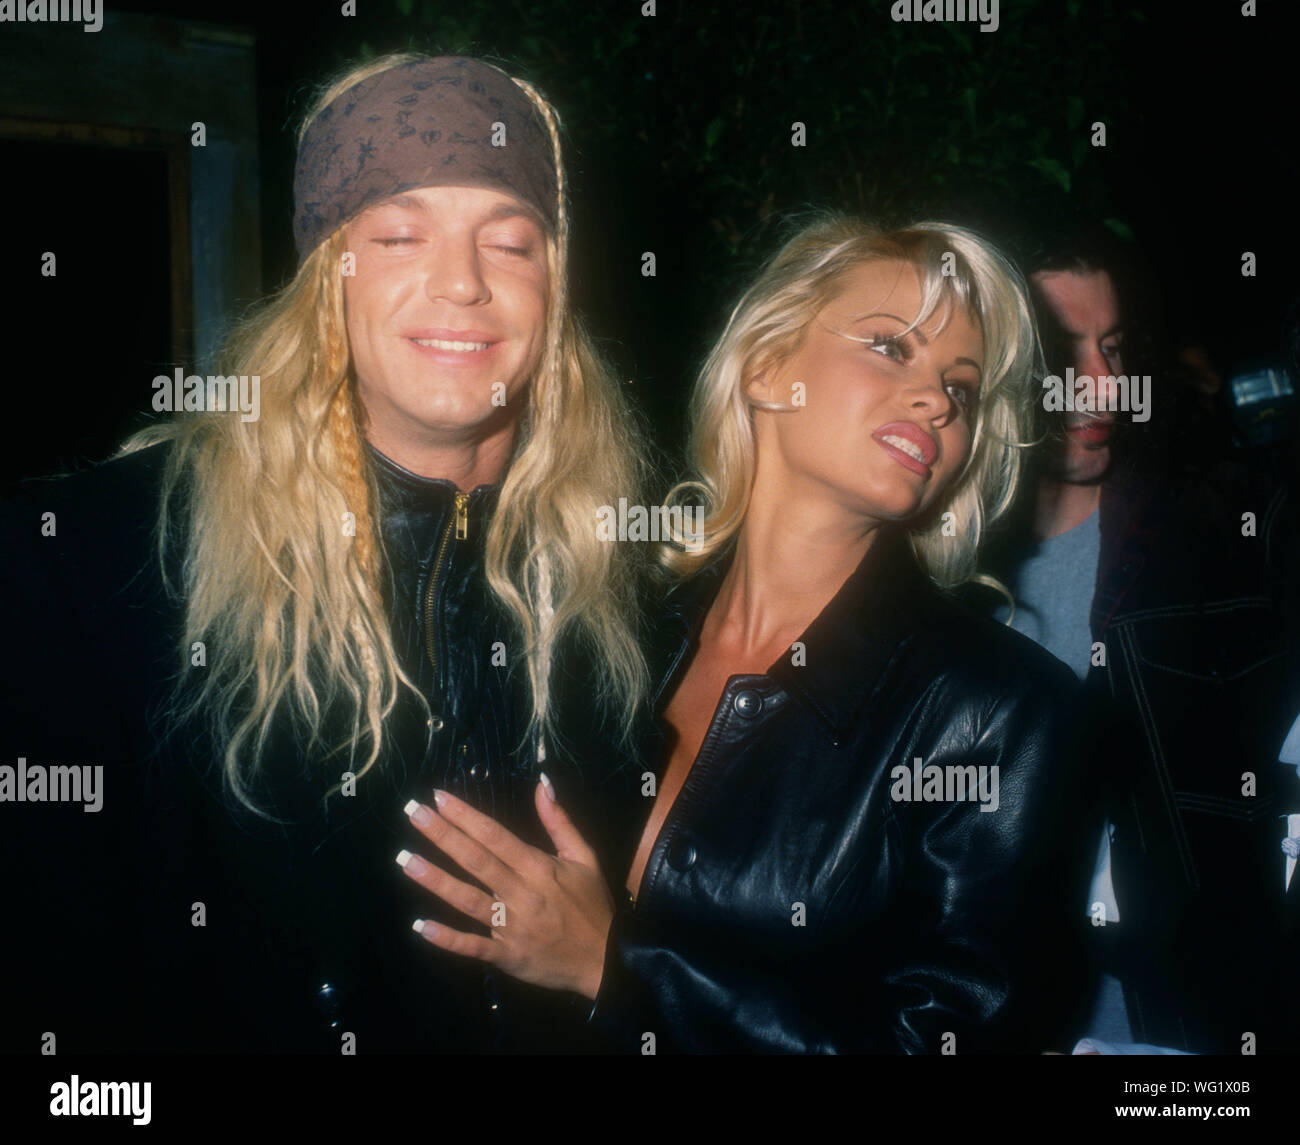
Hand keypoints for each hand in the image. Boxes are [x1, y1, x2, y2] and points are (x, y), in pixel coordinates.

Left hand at [398, 775, 613, 999]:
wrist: (605, 960)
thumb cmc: (591, 904)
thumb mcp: (584, 857)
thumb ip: (559, 821)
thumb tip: (542, 782)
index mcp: (539, 867)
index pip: (495, 836)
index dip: (466, 816)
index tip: (439, 797)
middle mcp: (521, 893)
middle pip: (476, 860)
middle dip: (443, 835)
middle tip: (413, 813)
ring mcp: (511, 927)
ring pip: (468, 900)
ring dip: (436, 880)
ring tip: (405, 860)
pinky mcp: (506, 956)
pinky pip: (472, 947)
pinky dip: (447, 938)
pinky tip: (420, 926)